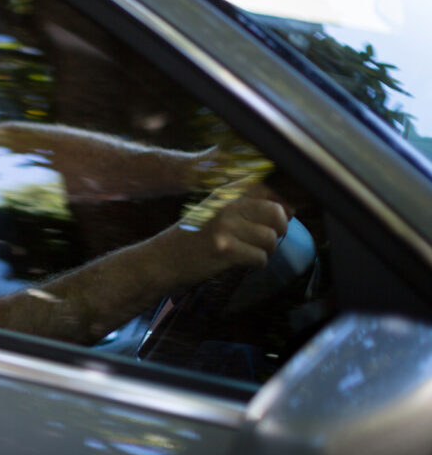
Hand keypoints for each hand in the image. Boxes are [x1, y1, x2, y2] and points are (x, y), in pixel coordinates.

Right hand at [174, 178, 291, 281]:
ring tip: (248, 252)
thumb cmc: (193, 237)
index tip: (280, 217)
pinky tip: (241, 262)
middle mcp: (226, 205)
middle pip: (277, 213)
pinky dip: (256, 264)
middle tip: (265, 239)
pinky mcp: (225, 249)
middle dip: (278, 230)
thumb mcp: (215, 210)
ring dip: (266, 250)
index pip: (269, 189)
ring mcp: (225, 227)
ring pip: (271, 239)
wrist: (162, 259)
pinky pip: (261, 258)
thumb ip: (247, 205)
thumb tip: (291, 209)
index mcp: (226, 192)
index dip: (282, 205)